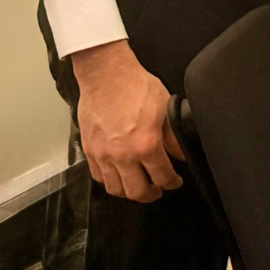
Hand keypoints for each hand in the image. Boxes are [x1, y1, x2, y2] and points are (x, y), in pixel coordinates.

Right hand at [71, 40, 183, 201]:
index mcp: (146, 145)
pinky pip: (98, 176)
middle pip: (137, 191)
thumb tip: (180, 154)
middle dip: (151, 194)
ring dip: (129, 191)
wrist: (106, 75)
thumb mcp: (165, 108)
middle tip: (158, 190)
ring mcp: (103, 155)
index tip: (175, 182)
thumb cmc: (136, 86)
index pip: (162, 176)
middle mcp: (122, 155)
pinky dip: (109, 181)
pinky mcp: (89, 150)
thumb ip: (173, 136)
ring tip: (138, 185)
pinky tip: (118, 175)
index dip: (172, 183)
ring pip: (115, 189)